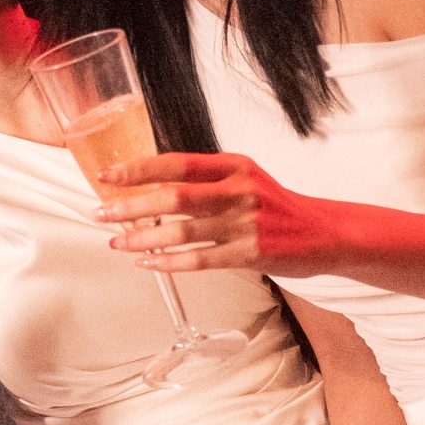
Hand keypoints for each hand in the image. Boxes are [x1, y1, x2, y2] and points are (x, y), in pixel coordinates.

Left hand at [98, 151, 343, 275]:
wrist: (324, 232)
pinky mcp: (250, 254)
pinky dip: (169, 262)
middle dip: (130, 207)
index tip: (107, 175)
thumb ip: (207, 180)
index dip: (138, 169)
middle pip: (173, 197)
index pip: (177, 163)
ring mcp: (245, 224)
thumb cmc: (276, 206)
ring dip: (142, 239)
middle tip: (101, 213)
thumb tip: (153, 186)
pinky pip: (199, 260)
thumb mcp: (246, 179)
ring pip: (181, 232)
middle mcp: (239, 190)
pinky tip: (148, 262)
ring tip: (117, 242)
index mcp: (234, 166)